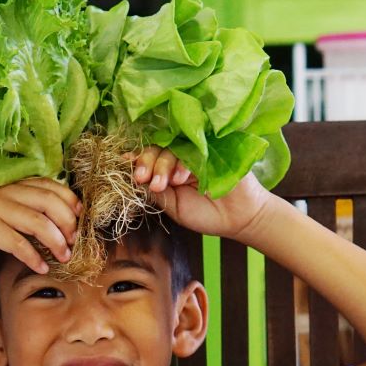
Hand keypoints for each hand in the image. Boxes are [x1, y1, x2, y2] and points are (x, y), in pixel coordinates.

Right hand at [0, 178, 80, 272]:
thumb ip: (21, 209)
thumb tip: (54, 223)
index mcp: (10, 185)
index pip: (50, 186)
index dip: (70, 201)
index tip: (80, 219)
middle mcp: (5, 192)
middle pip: (50, 202)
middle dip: (68, 223)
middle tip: (74, 243)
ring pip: (38, 222)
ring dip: (56, 242)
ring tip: (64, 257)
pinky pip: (18, 243)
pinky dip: (33, 257)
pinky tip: (41, 267)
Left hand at [132, 147, 273, 241]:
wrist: (239, 218)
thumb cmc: (206, 214)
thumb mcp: (172, 207)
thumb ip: (154, 193)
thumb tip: (130, 179)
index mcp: (168, 170)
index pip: (149, 158)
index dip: (136, 161)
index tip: (127, 167)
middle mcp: (181, 157)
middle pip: (157, 148)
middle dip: (147, 163)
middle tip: (145, 180)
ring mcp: (198, 152)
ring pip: (172, 146)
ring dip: (164, 164)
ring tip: (166, 184)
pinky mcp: (214, 149)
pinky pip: (194, 146)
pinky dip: (183, 161)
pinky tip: (181, 176)